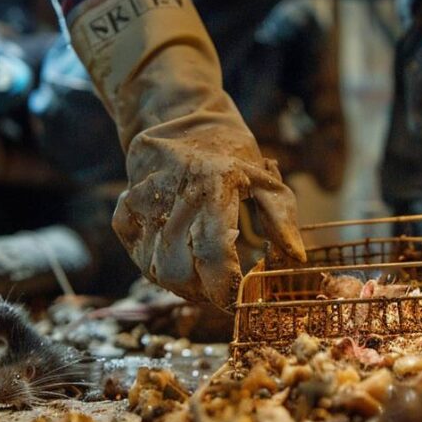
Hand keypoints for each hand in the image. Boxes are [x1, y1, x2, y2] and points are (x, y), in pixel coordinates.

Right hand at [69, 0, 305, 304]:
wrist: (177, 118)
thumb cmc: (229, 151)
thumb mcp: (265, 178)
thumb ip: (281, 220)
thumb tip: (296, 260)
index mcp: (212, 187)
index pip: (213, 253)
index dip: (224, 288)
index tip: (237, 304)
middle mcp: (173, 197)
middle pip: (181, 270)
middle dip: (204, 293)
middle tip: (223, 294)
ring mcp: (143, 206)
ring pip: (157, 270)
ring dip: (183, 286)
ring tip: (204, 281)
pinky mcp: (125, 212)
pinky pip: (139, 257)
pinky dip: (159, 270)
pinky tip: (180, 263)